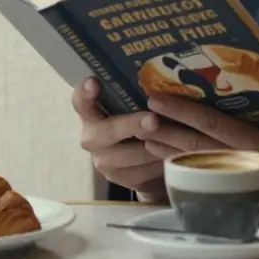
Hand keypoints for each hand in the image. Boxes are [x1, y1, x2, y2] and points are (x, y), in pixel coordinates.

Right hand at [72, 77, 167, 199]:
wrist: (141, 162)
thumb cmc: (138, 123)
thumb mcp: (134, 107)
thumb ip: (135, 96)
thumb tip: (160, 79)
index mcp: (91, 114)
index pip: (81, 101)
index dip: (85, 93)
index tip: (94, 82)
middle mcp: (91, 138)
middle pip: (108, 131)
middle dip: (132, 125)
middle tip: (154, 120)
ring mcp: (103, 161)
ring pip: (130, 156)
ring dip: (155, 147)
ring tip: (177, 138)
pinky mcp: (118, 180)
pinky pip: (141, 174)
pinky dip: (159, 164)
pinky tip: (175, 156)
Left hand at [140, 93, 258, 231]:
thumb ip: (251, 118)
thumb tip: (218, 97)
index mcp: (256, 139)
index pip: (211, 122)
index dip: (182, 110)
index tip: (158, 98)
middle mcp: (244, 160)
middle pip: (195, 143)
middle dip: (164, 130)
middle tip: (140, 115)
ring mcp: (239, 180)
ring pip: (195, 162)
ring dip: (166, 150)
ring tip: (144, 136)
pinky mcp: (239, 195)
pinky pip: (204, 181)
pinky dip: (182, 169)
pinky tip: (164, 161)